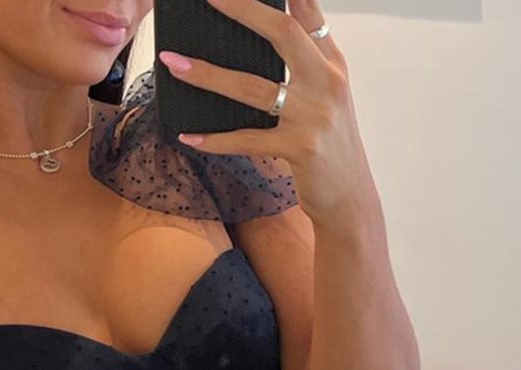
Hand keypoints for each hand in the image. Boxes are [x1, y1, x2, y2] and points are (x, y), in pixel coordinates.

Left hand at [158, 0, 378, 230]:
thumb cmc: (329, 146)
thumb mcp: (327, 98)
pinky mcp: (300, 149)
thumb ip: (305, 65)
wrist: (350, 197)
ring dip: (208, 75)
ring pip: (252, 87)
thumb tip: (264, 40)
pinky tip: (189, 136)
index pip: (308, 13)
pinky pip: (247, 140)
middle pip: (282, 33)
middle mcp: (326, 82)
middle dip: (243, 10)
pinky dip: (215, 140)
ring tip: (174, 63)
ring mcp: (314, 116)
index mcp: (332, 64)